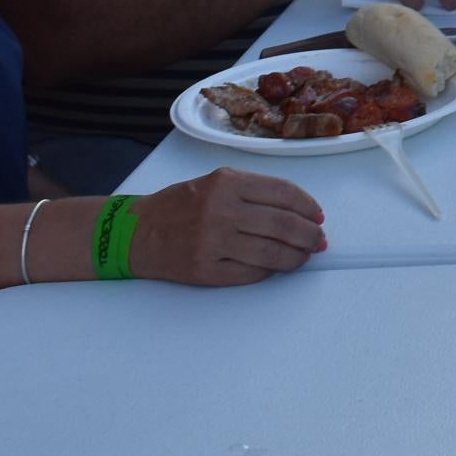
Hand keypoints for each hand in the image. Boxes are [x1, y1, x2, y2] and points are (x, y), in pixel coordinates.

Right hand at [125, 167, 325, 285]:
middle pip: (282, 224)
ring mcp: (213, 241)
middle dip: (309, 235)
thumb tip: (299, 211)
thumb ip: (253, 192)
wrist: (137, 232)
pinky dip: (270, 270)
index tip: (318, 216)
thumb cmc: (179, 205)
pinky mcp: (207, 269)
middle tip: (319, 241)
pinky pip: (252, 272)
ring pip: (272, 252)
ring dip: (296, 256)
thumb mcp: (215, 182)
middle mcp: (221, 210)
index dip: (308, 207)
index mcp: (227, 182)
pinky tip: (276, 266)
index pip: (283, 193)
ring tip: (304, 256)